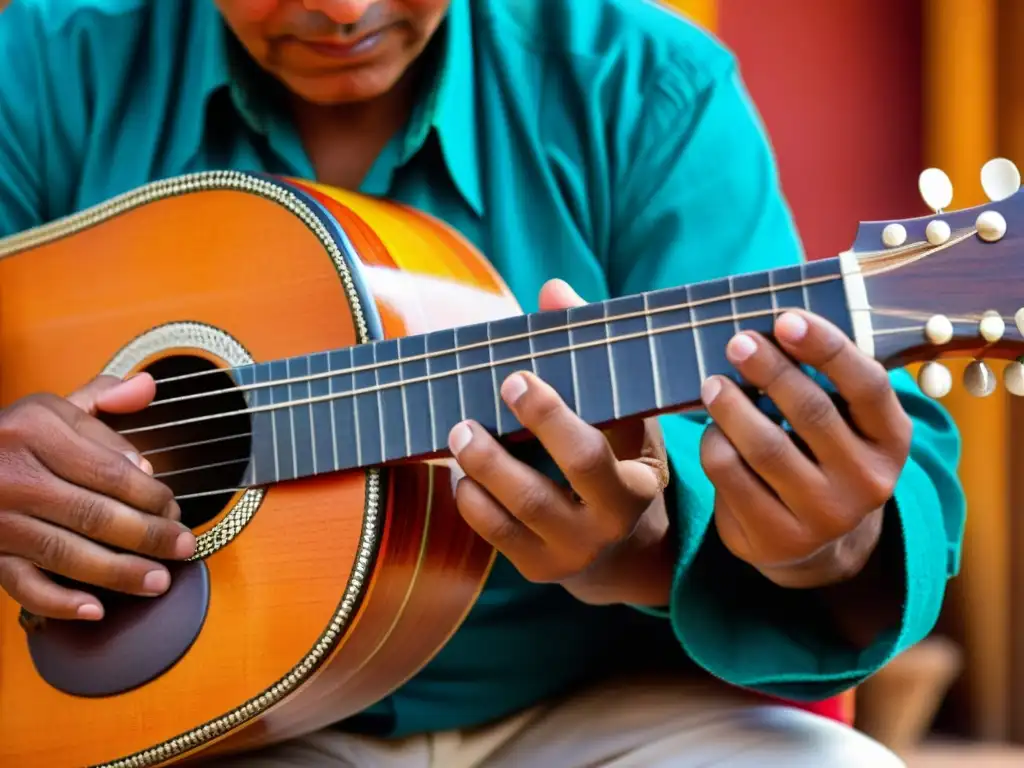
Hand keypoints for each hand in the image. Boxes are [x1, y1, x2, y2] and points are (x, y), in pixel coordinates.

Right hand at [0, 374, 195, 620]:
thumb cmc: (16, 439)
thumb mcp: (56, 408)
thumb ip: (105, 397)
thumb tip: (147, 388)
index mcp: (35, 431)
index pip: (109, 471)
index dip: (150, 494)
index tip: (174, 507)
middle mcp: (13, 475)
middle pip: (94, 514)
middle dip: (148, 536)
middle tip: (183, 547)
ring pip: (66, 553)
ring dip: (119, 573)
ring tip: (158, 580)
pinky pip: (23, 585)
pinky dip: (60, 602)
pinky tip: (96, 609)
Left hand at [448, 280, 674, 605]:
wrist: (624, 547)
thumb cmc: (620, 461)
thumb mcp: (622, 415)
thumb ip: (589, 354)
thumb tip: (553, 289)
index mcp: (635, 484)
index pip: (593, 451)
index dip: (549, 415)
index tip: (516, 376)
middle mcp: (608, 524)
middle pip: (553, 486)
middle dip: (511, 444)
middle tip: (479, 406)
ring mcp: (571, 552)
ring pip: (519, 512)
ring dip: (481, 469)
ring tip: (458, 433)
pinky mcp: (539, 569)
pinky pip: (496, 537)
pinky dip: (472, 502)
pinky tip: (460, 474)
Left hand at [699, 310, 911, 588]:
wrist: (814, 543)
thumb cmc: (821, 457)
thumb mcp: (843, 422)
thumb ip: (824, 380)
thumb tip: (770, 329)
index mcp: (891, 439)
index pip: (867, 385)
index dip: (826, 347)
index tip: (786, 319)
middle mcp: (868, 481)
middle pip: (811, 411)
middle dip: (769, 369)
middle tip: (737, 342)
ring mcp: (825, 516)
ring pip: (767, 446)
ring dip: (732, 406)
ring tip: (713, 383)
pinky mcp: (779, 537)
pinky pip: (733, 475)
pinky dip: (715, 443)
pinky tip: (713, 430)